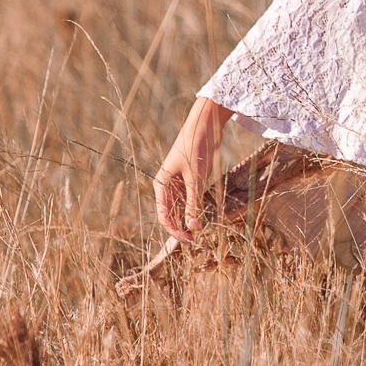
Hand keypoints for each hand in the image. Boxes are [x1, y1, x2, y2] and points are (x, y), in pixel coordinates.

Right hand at [154, 97, 233, 240]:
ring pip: (181, 207)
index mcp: (162, 184)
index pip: (164, 216)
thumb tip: (193, 227)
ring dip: (189, 217)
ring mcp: (177, 181)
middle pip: (171, 213)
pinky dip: (195, 207)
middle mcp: (167, 185)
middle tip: (198, 238)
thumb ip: (194, 203)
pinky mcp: (188, 177)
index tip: (191, 239)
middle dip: (182, 226)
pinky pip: (189, 198)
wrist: (204, 126)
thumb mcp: (196, 179)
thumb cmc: (196, 149)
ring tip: (202, 227)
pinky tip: (204, 214)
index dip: (176, 230)